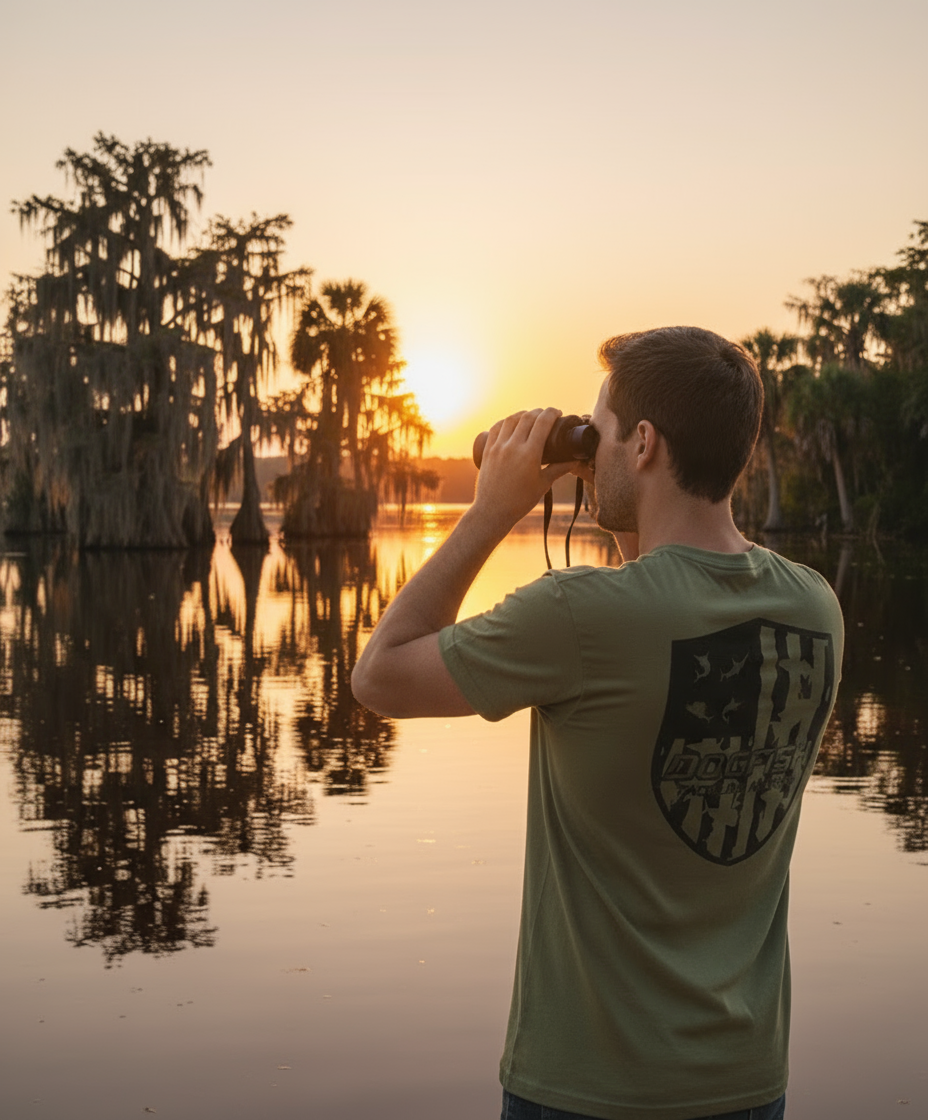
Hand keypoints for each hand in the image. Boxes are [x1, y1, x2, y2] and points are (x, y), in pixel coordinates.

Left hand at [473, 408, 573, 529]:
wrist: (492, 512)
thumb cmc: (520, 501)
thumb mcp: (543, 484)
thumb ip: (559, 469)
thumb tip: (575, 460)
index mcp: (529, 454)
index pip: (542, 423)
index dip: (552, 413)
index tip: (558, 413)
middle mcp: (513, 447)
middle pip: (528, 417)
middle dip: (540, 412)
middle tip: (547, 415)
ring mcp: (498, 447)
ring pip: (511, 419)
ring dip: (523, 414)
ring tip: (531, 417)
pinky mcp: (488, 451)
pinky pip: (496, 428)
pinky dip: (506, 421)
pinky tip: (512, 423)